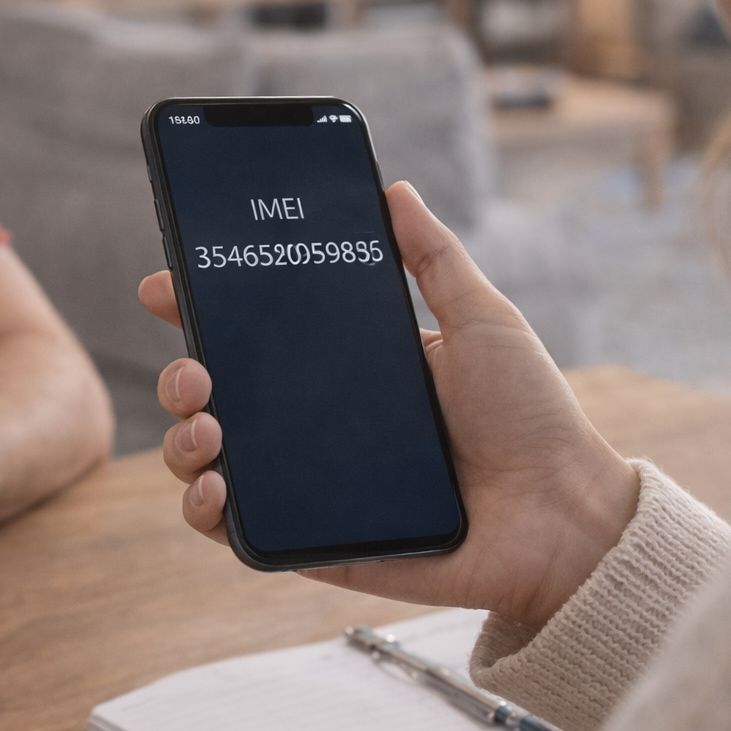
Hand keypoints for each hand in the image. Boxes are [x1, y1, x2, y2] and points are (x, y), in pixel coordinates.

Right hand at [138, 181, 638, 626]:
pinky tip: (212, 490)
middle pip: (218, 398)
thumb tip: (394, 188)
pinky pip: (240, 532)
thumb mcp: (482, 320)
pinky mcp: (316, 542)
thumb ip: (434, 257)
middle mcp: (319, 426)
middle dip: (181, 377)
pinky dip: (206, 513)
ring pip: (212, 462)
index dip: (203, 311)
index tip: (168, 285)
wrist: (563, 515)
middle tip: (198, 370)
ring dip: (183, 442)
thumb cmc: (533, 418)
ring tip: (207, 426)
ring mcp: (312, 485)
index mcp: (350, 371)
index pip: (258, 336)